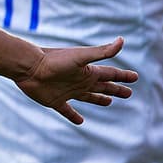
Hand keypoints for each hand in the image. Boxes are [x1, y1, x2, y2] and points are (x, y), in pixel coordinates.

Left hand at [15, 37, 137, 123]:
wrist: (28, 67)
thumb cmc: (54, 60)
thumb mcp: (81, 56)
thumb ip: (101, 52)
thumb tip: (122, 41)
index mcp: (87, 71)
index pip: (110, 74)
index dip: (122, 76)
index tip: (135, 78)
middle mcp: (79, 81)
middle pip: (102, 86)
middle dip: (116, 89)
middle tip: (128, 93)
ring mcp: (67, 91)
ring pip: (88, 97)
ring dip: (99, 99)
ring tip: (109, 102)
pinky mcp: (55, 101)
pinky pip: (67, 111)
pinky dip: (74, 116)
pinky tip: (80, 121)